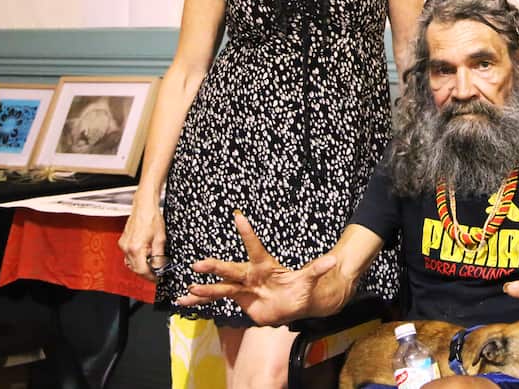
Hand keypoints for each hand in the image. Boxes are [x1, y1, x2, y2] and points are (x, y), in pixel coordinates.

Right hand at [119, 199, 165, 280]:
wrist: (144, 206)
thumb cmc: (152, 218)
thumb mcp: (161, 239)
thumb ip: (159, 256)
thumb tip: (160, 267)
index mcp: (136, 248)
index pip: (142, 270)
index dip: (151, 277)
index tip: (158, 278)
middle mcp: (127, 248)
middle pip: (135, 269)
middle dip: (146, 273)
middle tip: (157, 273)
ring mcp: (123, 245)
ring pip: (131, 263)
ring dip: (141, 266)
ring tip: (152, 264)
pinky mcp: (123, 242)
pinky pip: (128, 255)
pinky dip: (136, 259)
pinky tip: (145, 255)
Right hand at [176, 211, 336, 325]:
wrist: (292, 302)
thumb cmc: (299, 288)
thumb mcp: (309, 280)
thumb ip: (318, 270)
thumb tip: (334, 260)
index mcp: (265, 265)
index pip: (255, 246)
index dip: (247, 232)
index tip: (238, 216)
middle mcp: (250, 274)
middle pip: (231, 269)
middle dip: (216, 267)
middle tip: (200, 263)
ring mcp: (243, 287)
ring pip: (221, 287)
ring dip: (204, 288)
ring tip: (187, 289)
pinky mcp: (239, 300)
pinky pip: (217, 300)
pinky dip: (201, 300)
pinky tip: (184, 300)